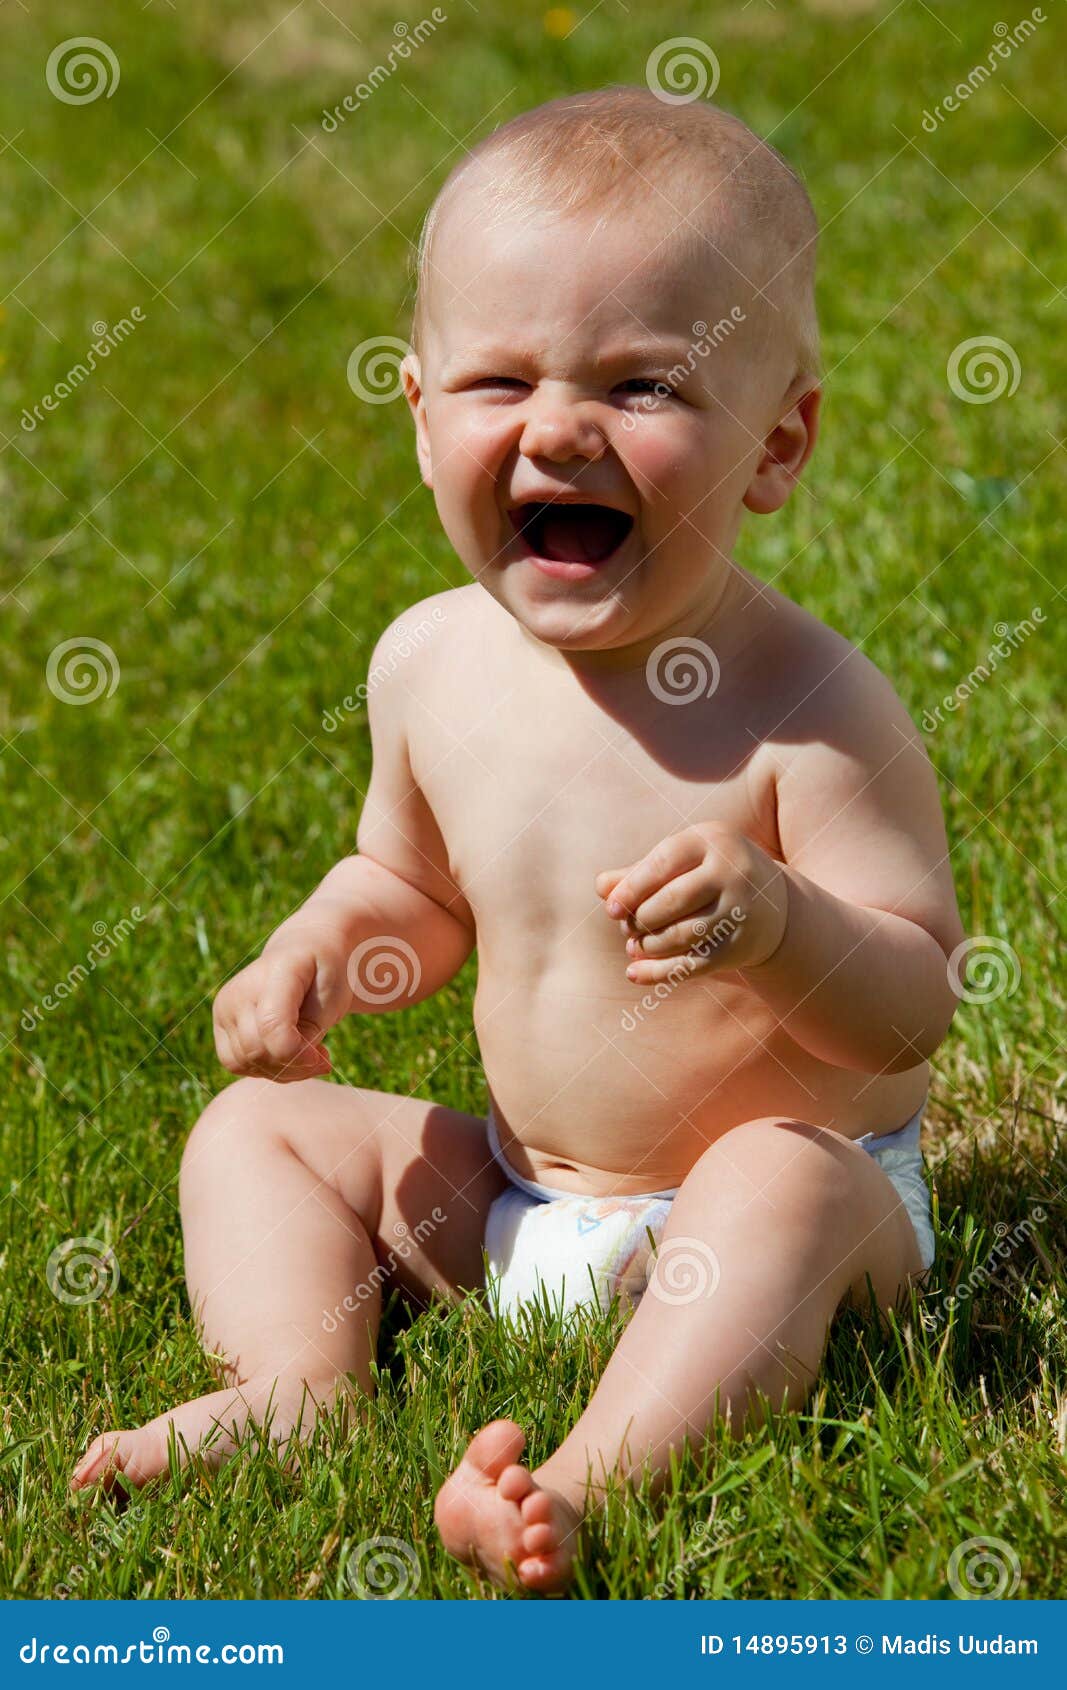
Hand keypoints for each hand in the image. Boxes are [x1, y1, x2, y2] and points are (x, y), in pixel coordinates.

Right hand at [212, 927, 353, 1080]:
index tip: (324, 1057)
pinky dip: (265, 1069)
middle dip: (295, 1065)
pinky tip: (288, 1057)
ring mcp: (224, 1008)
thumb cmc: (324, 973)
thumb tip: (293, 1061)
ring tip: (308, 1055)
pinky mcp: (219, 1025)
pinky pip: (236, 1064)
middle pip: (258, 1050)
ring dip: (282, 1070)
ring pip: (246, 1063)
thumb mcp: (333, 997)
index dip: (298, 1054)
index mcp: (274, 971)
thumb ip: (312, 1030)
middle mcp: (239, 989)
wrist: (303, 952)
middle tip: (322, 1057)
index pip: (273, 1025)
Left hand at [595, 823, 787, 983]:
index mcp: (711, 840)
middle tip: (627, 928)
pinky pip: (693, 964)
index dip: (631, 888)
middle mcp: (731, 872)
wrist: (771, 904)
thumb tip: (601, 887)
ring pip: (682, 935)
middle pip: (671, 901)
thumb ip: (638, 872)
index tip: (611, 909)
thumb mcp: (680, 863)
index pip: (662, 863)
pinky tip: (634, 973)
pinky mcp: (739, 945)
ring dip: (649, 946)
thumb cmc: (708, 875)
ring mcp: (739, 910)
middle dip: (640, 919)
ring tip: (635, 947)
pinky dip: (659, 973)